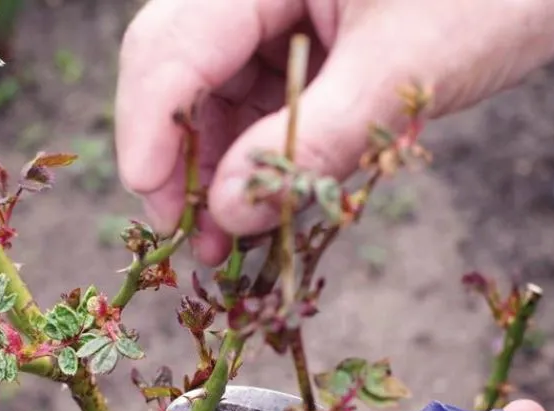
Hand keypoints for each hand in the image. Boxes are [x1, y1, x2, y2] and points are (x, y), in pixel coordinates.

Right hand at [115, 0, 553, 264]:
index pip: (171, 46)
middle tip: (190, 240)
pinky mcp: (302, 40)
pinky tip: (264, 205)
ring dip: (213, 168)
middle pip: (176, 68)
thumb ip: (312, 143)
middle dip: (176, 157)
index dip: (149, 131)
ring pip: (211, 92)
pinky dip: (255, 156)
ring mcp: (277, 9)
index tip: (156, 210)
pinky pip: (256, 100)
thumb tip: (228, 214)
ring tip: (227, 244)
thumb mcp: (404, 72)